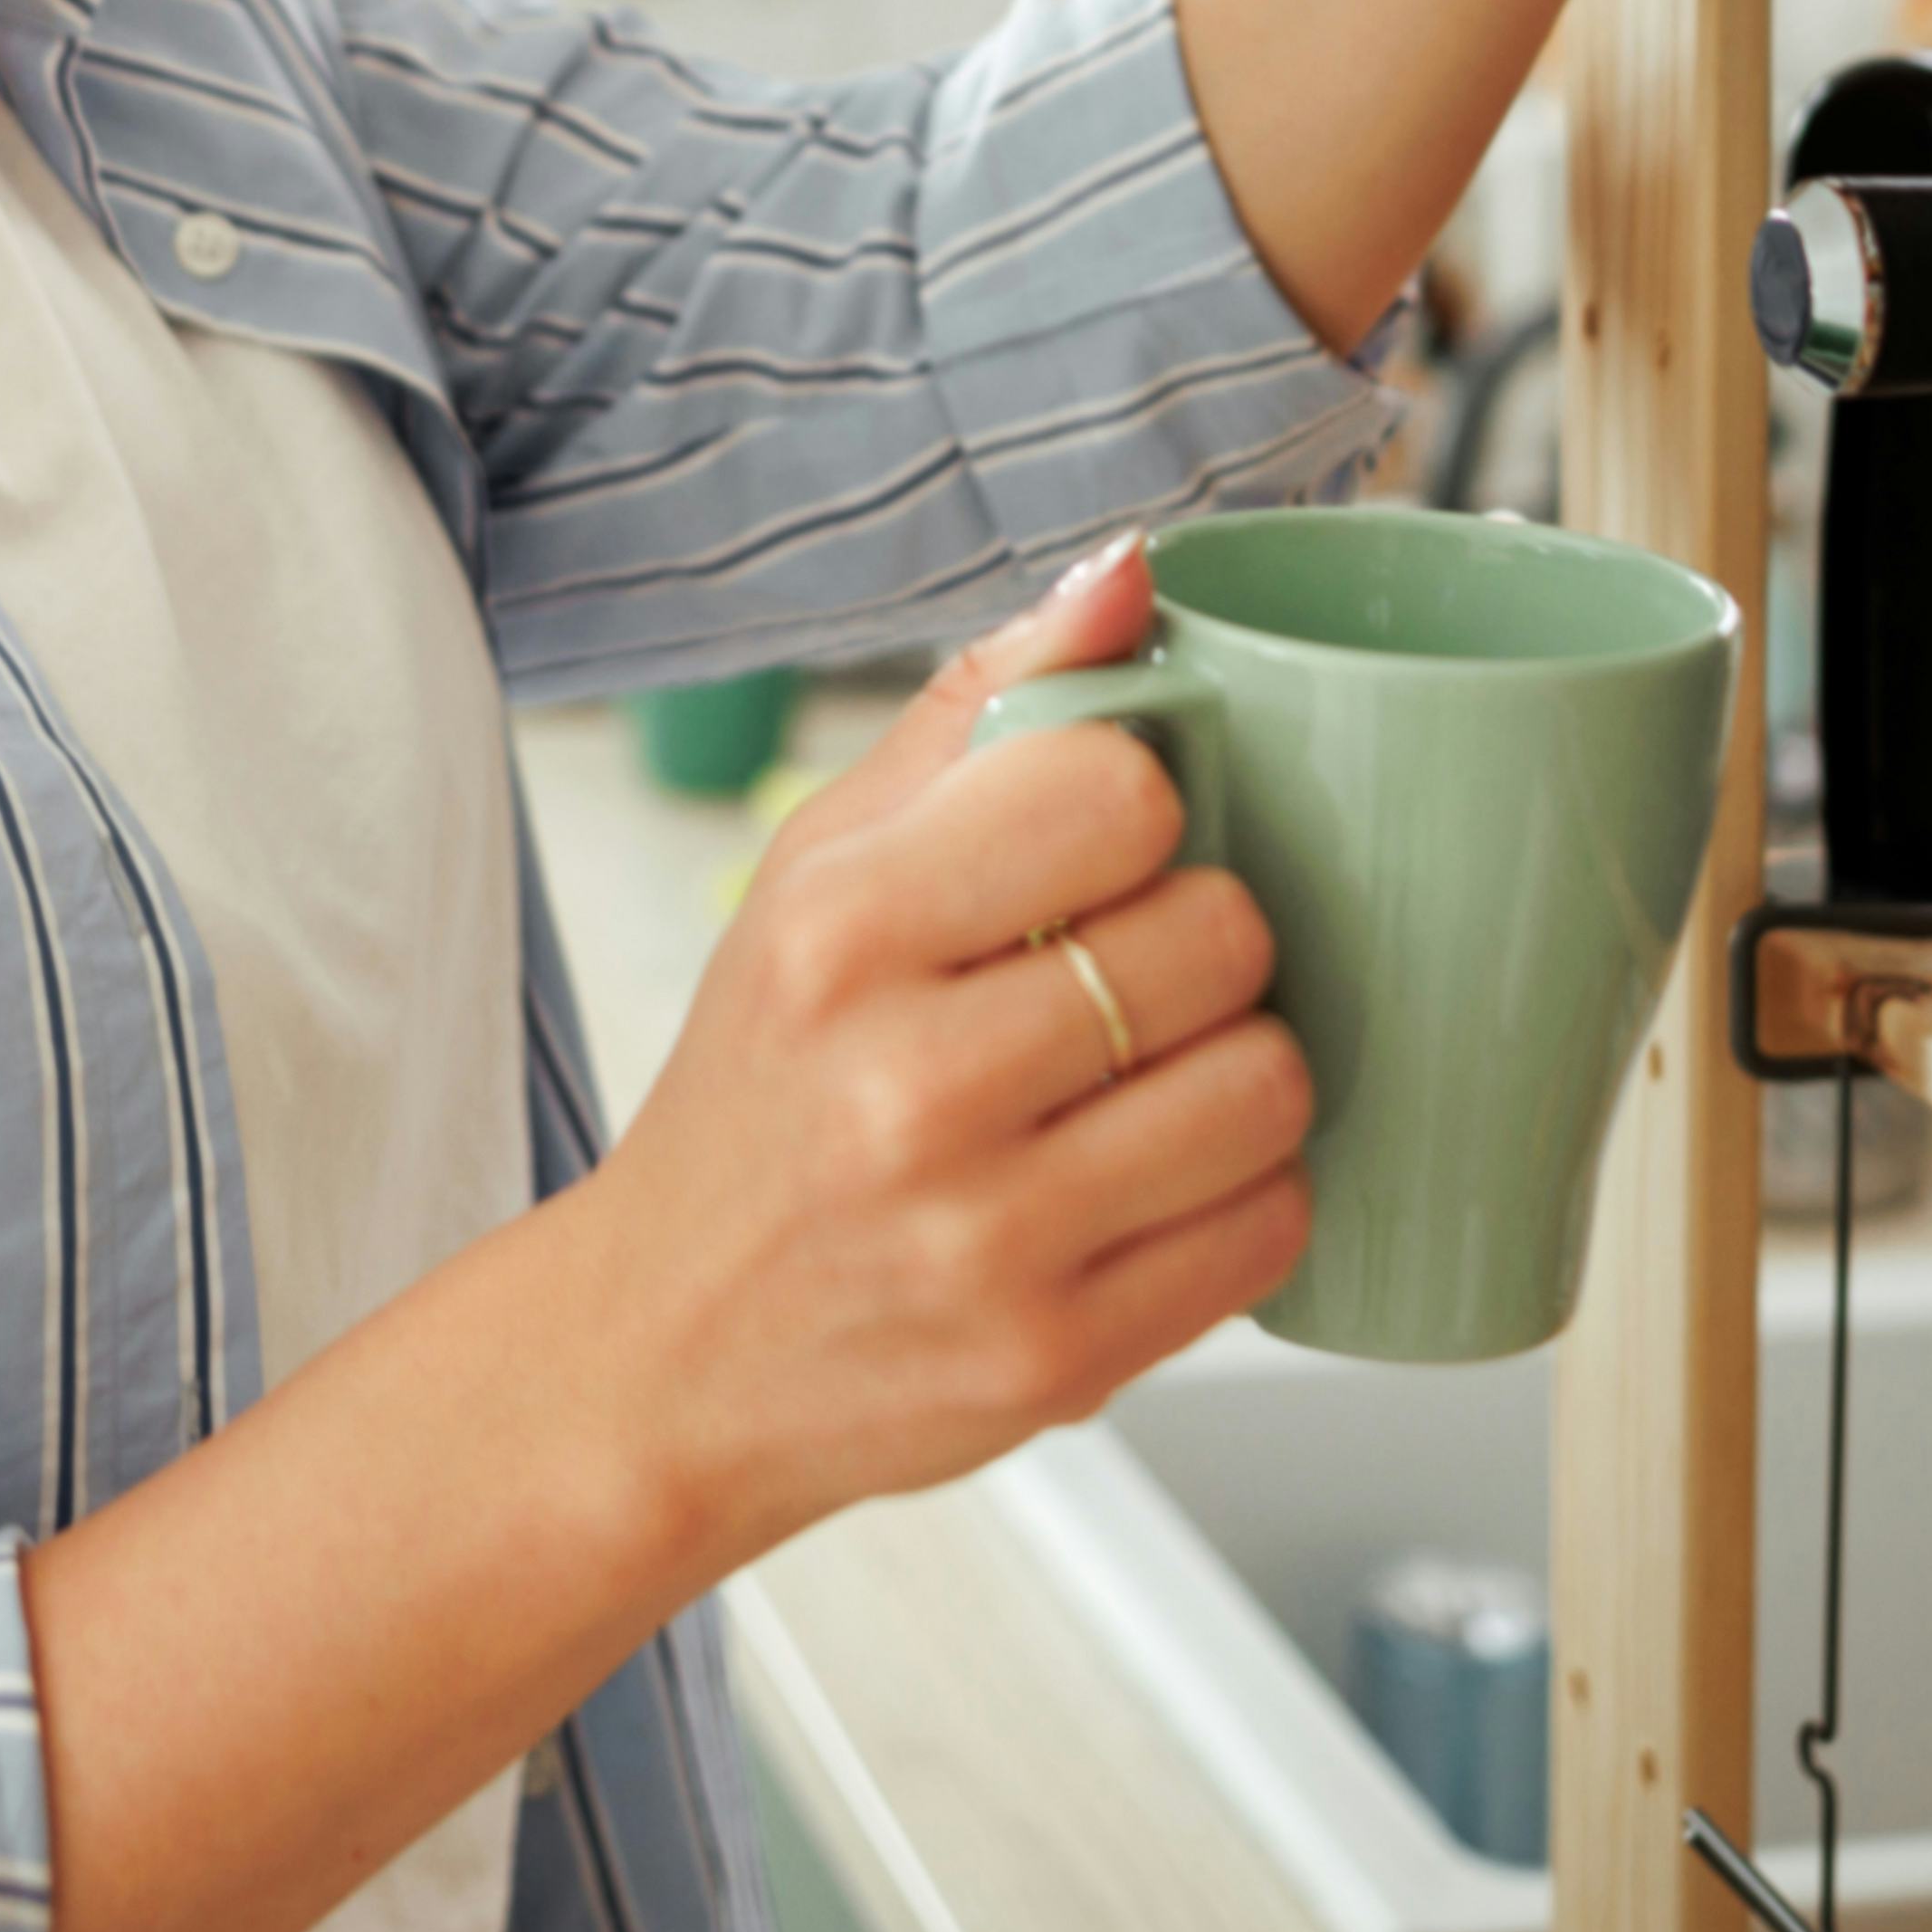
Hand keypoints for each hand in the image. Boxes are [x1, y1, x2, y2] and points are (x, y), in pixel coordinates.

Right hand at [552, 542, 1309, 1577]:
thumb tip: (1132, 570)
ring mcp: (986, 1238)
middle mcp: (906, 1086)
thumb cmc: (761, 1088)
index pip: (1122, 789)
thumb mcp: (817, 871)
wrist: (662, 1354)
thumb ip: (977, 706)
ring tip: (1158, 1082)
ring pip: (1268, 1088)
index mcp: (840, 931)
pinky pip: (1269, 1234)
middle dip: (1207, 945)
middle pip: (1220, 938)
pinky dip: (1245, 1201)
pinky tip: (1159, 1186)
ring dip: (1244, 1075)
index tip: (1103, 852)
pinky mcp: (1055, 1361)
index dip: (1147, 809)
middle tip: (1137, 978)